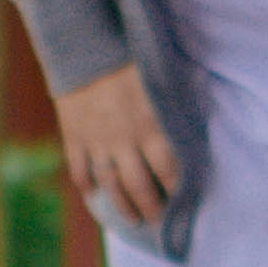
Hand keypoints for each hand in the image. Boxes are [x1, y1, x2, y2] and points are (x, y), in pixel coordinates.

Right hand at [58, 61, 182, 229]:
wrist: (83, 45)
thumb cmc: (130, 57)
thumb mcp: (160, 82)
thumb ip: (173, 108)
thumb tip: (193, 125)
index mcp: (151, 127)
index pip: (169, 170)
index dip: (176, 189)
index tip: (183, 201)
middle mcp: (125, 141)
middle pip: (140, 186)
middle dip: (152, 207)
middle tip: (159, 221)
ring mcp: (97, 142)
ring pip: (111, 184)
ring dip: (122, 205)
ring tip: (131, 219)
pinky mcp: (74, 136)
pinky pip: (80, 168)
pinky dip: (86, 184)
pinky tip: (92, 195)